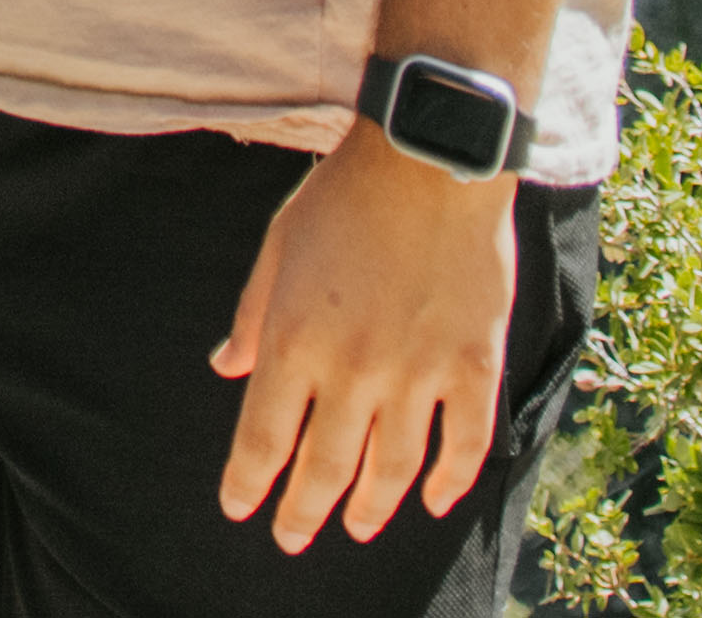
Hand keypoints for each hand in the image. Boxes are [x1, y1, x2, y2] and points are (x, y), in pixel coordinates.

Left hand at [212, 128, 520, 550]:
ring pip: (394, 467)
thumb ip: (252, 316)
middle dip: (304, 511)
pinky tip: (437, 501)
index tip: (239, 510)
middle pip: (325, 466)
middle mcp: (354, 369)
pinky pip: (466, 442)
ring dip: (373, 506)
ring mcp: (418, 372)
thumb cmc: (343, 199)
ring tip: (357, 527)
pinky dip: (453, 480)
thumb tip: (228, 369)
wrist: (428, 164)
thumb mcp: (277, 248)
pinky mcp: (473, 364)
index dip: (249, 482)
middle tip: (293, 538)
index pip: (262, 437)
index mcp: (295, 340)